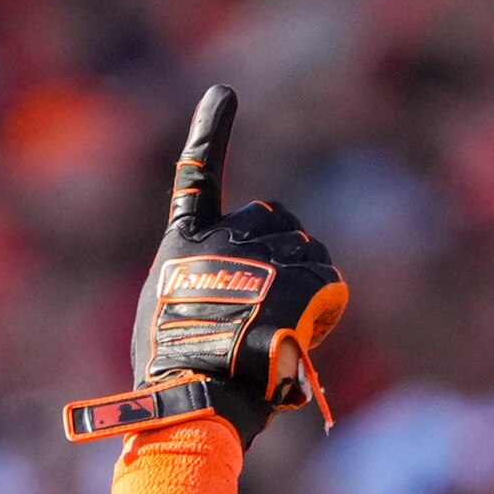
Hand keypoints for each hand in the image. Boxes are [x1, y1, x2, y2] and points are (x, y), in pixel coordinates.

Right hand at [60, 86, 348, 447]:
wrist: (192, 400)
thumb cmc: (174, 379)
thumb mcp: (165, 324)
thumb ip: (195, 294)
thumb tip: (227, 310)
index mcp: (182, 246)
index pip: (196, 176)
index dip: (211, 132)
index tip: (223, 93)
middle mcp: (220, 240)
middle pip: (273, 219)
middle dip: (284, 249)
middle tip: (278, 299)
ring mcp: (258, 256)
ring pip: (306, 250)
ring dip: (308, 282)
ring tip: (288, 328)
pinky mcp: (292, 281)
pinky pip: (328, 279)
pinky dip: (327, 305)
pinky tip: (309, 331)